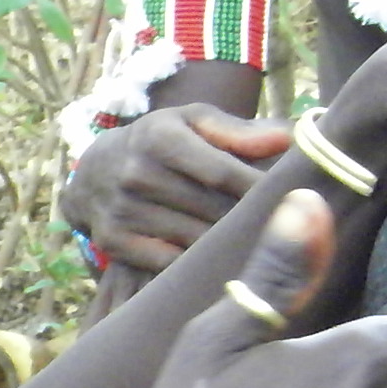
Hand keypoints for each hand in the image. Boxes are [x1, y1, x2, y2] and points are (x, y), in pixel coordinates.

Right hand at [59, 106, 292, 276]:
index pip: (224, 172)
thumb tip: (288, 138)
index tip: (292, 202)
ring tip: (259, 246)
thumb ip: (239, 131)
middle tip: (284, 229)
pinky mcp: (113, 242)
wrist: (94, 173)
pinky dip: (197, 265)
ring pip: (196, 239)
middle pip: (214, 210)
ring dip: (229, 246)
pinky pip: (170, 263)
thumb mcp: (192, 122)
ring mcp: (123, 210)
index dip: (260, 191)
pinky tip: (219, 263)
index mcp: (160, 137)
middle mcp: (137, 173)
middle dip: (250, 220)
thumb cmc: (161, 143)